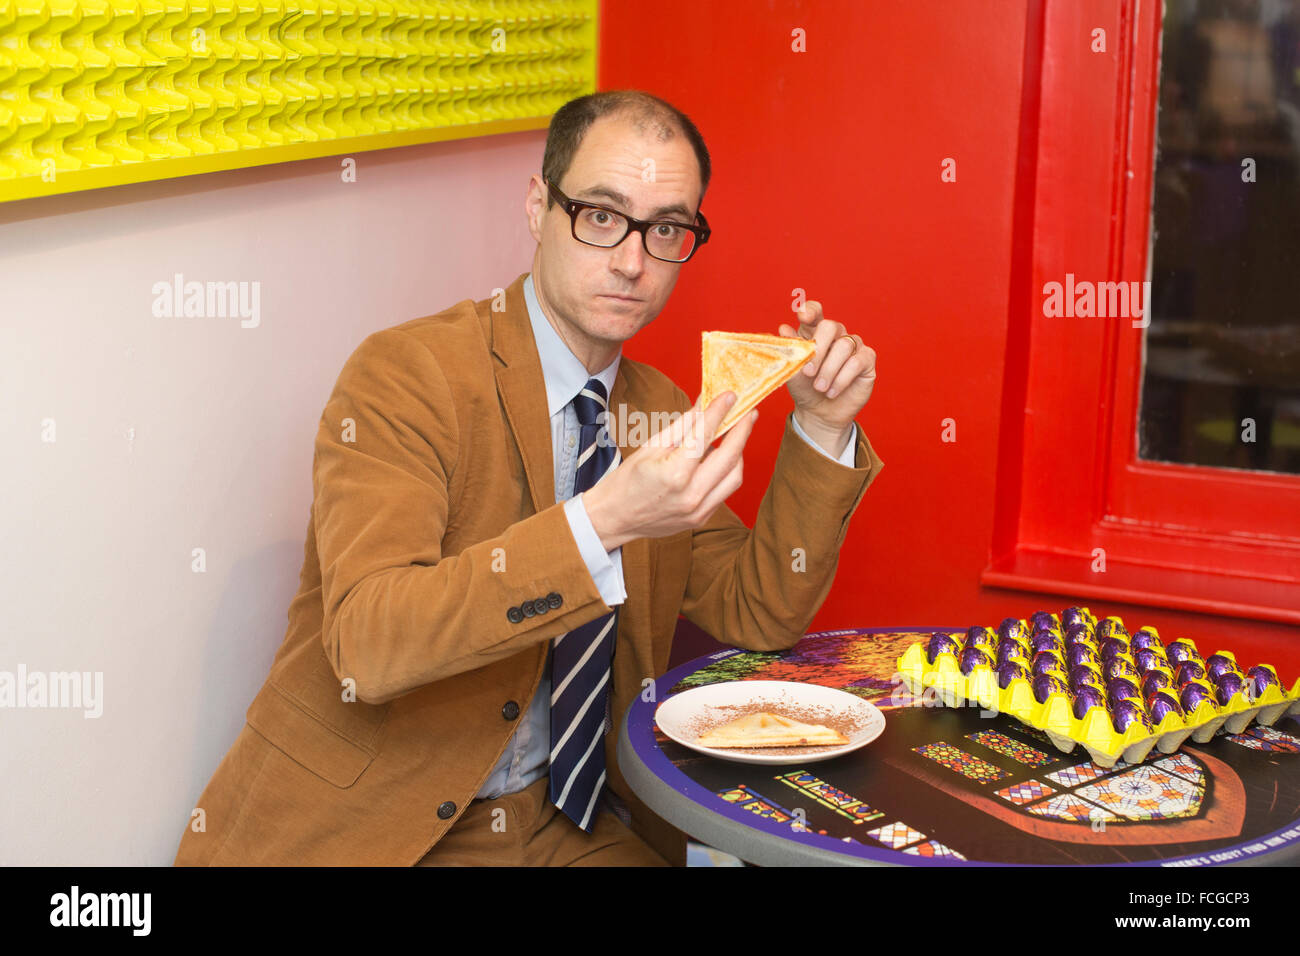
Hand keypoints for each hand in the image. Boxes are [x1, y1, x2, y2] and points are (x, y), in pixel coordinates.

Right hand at [582, 392, 758, 550]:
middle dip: (742, 432)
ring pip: (734, 477)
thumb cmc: (627, 480)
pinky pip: (724, 491)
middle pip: (730, 458)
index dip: (719, 412)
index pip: (704, 435)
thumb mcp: (651, 446)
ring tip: (734, 436)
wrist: (614, 518)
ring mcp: (698, 511)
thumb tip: (704, 403)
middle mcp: (691, 495)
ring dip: (737, 453)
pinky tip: (719, 459)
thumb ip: (683, 426)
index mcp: (674, 474)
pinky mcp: (701, 519)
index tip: (729, 396)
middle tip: (748, 413)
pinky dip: (726, 472)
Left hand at [779, 299, 875, 453]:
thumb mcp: (793, 371)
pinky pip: (857, 362)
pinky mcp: (867, 360)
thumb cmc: (805, 388)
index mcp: (814, 332)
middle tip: (808, 372)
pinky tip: (831, 392)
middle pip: (830, 326)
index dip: (810, 310)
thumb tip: (783, 329)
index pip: (815, 312)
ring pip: (844, 346)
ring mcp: (853, 345)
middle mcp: (836, 334)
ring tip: (819, 388)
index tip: (802, 315)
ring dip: (829, 370)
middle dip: (818, 349)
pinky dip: (842, 379)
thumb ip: (791, 351)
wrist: (819, 413)